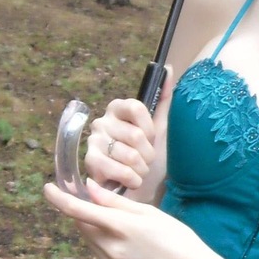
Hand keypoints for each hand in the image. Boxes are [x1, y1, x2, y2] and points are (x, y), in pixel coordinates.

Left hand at [43, 177, 216, 258]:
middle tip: (101, 206)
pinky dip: (106, 246)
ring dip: (97, 230)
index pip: (78, 211)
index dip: (59, 198)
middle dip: (86, 214)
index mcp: (120, 227)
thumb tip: (89, 189)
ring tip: (126, 230)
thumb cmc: (178, 239)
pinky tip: (131, 249)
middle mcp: (110, 248)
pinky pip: (100, 256)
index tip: (47, 188)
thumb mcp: (149, 213)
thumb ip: (115, 202)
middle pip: (82, 225)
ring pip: (91, 241)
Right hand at [85, 69, 173, 190]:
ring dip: (141, 169)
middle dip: (148, 155)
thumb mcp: (162, 128)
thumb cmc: (151, 159)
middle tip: (146, 162)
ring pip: (128, 154)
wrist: (140, 190)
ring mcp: (94, 141)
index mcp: (118, 108)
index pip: (136, 107)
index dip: (149, 128)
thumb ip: (163, 99)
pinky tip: (130, 181)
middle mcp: (102, 121)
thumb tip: (168, 68)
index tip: (152, 139)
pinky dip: (131, 179)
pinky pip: (118, 169)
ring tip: (139, 172)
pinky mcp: (90, 162)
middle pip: (135, 135)